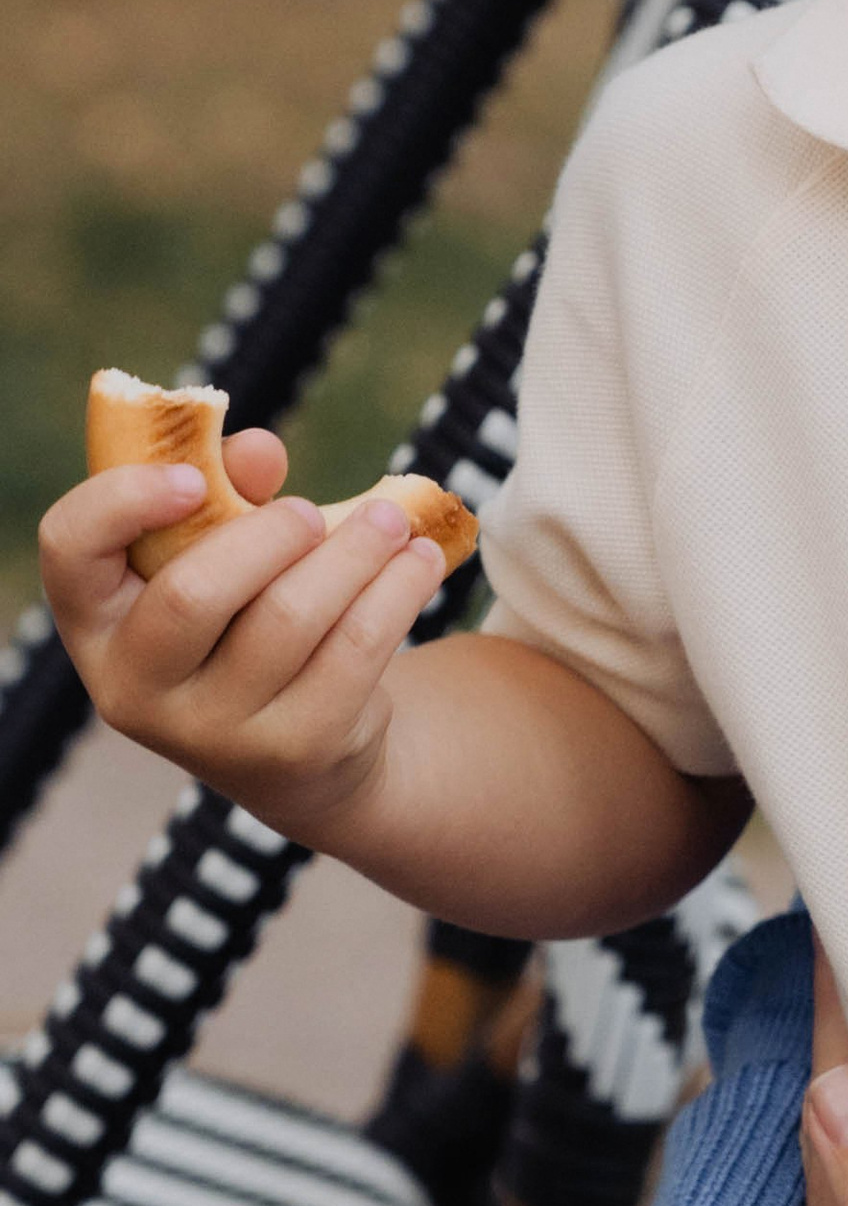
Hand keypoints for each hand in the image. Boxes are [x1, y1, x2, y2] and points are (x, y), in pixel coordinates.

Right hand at [39, 431, 447, 844]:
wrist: (302, 754)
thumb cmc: (245, 620)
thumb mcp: (223, 557)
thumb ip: (228, 493)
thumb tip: (258, 451)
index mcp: (95, 621)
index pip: (71, 548)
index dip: (121, 501)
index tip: (191, 477)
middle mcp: (135, 688)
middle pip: (192, 593)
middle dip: (269, 534)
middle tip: (313, 512)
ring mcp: (213, 732)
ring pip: (288, 618)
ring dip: (354, 552)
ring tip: (392, 520)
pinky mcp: (294, 749)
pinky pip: (353, 650)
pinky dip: (396, 591)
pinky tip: (420, 561)